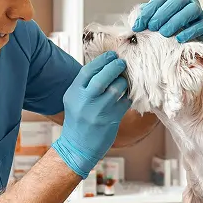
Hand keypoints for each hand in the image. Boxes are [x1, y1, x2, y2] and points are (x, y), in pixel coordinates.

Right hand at [51, 52, 131, 177]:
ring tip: (124, 80)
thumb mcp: (74, 100)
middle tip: (122, 62)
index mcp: (74, 93)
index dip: (102, 60)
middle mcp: (85, 101)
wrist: (77, 147)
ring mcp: (99, 111)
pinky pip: (125, 102)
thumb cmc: (77, 121)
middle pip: (103, 77)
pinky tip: (127, 95)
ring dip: (123, 81)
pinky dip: (128, 97)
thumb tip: (105, 66)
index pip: (88, 70)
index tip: (111, 55)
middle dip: (115, 66)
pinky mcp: (111, 120)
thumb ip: (86, 85)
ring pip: (117, 89)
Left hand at [132, 0, 202, 42]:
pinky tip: (179, 39)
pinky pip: (200, 26)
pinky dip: (189, 32)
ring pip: (191, 10)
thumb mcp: (155, 20)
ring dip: (176, 21)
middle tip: (153, 27)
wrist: (187, 40)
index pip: (160, 0)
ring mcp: (198, 11)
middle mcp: (188, 0)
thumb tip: (135, 21)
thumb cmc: (168, 27)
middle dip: (163, 14)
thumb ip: (146, 17)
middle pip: (178, 0)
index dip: (148, 12)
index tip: (138, 26)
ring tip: (164, 33)